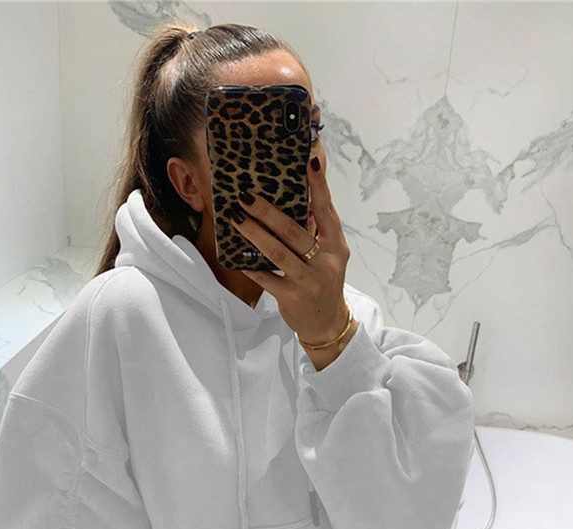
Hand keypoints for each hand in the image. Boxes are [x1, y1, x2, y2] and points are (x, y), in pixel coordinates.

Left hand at [228, 155, 355, 356]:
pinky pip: (267, 278)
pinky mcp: (293, 297)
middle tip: (246, 195)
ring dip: (254, 234)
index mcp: (336, 245)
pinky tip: (236, 255)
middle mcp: (326, 261)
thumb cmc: (323, 280)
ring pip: (278, 253)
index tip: (309, 161)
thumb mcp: (328, 254)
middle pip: (294, 231)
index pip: (327, 210)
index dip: (318, 186)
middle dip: (268, 211)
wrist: (327, 322)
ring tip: (236, 218)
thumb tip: (297, 198)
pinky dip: (251, 266)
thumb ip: (315, 230)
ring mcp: (309, 281)